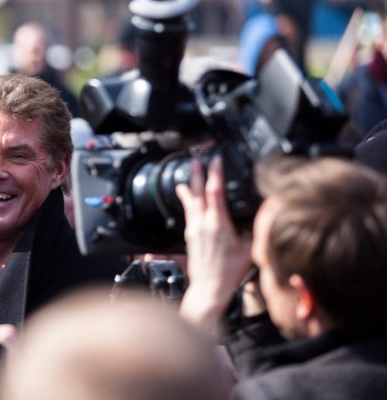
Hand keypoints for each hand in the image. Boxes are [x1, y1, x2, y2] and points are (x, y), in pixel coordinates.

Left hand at [176, 155, 252, 335]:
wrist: (210, 288)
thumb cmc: (230, 272)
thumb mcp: (249, 249)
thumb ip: (253, 229)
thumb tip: (260, 215)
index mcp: (218, 223)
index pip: (215, 191)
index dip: (215, 173)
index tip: (216, 159)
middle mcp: (203, 223)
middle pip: (197, 192)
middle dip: (197, 173)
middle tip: (196, 159)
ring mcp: (194, 229)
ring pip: (190, 202)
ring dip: (189, 186)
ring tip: (187, 175)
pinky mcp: (189, 236)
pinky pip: (187, 213)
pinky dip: (187, 202)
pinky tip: (186, 198)